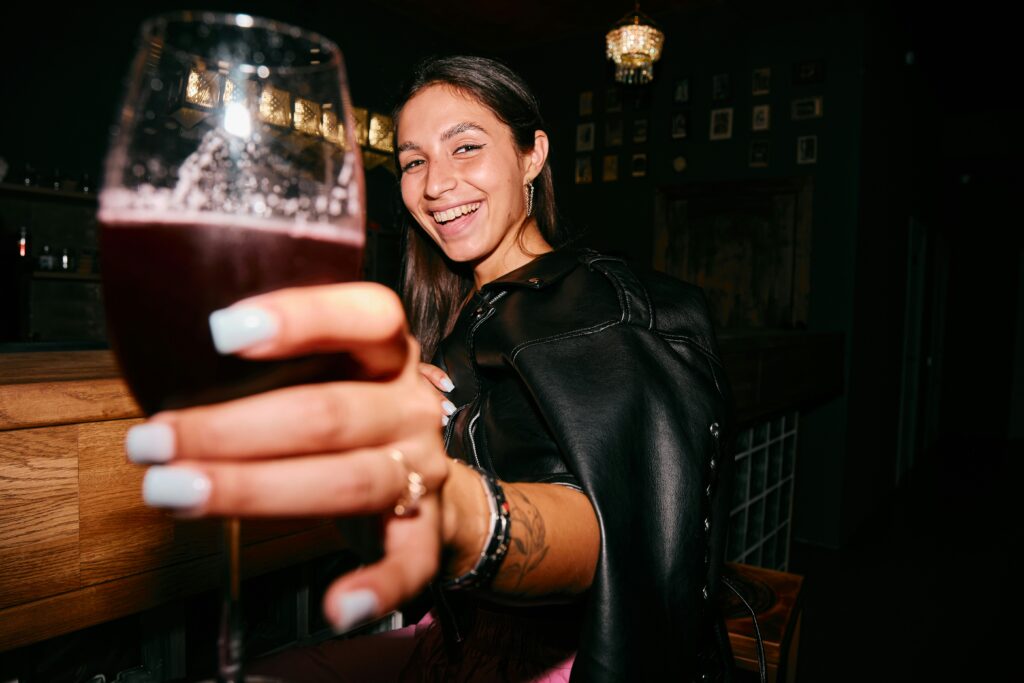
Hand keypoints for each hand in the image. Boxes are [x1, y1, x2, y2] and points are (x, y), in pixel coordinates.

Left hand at [124, 283, 452, 631]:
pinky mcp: (425, 527)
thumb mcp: (330, 368)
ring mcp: (421, 467)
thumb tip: (161, 364)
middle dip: (232, 429)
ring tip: (176, 493)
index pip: (368, 316)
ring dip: (257, 492)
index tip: (222, 331)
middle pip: (331, 413)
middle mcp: (411, 405)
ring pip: (350, 481)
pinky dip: (378, 587)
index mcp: (388, 353)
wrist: (423, 474)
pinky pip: (410, 561)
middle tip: (152, 442)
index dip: (302, 318)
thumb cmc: (350, 411)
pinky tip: (337, 608)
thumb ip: (277, 364)